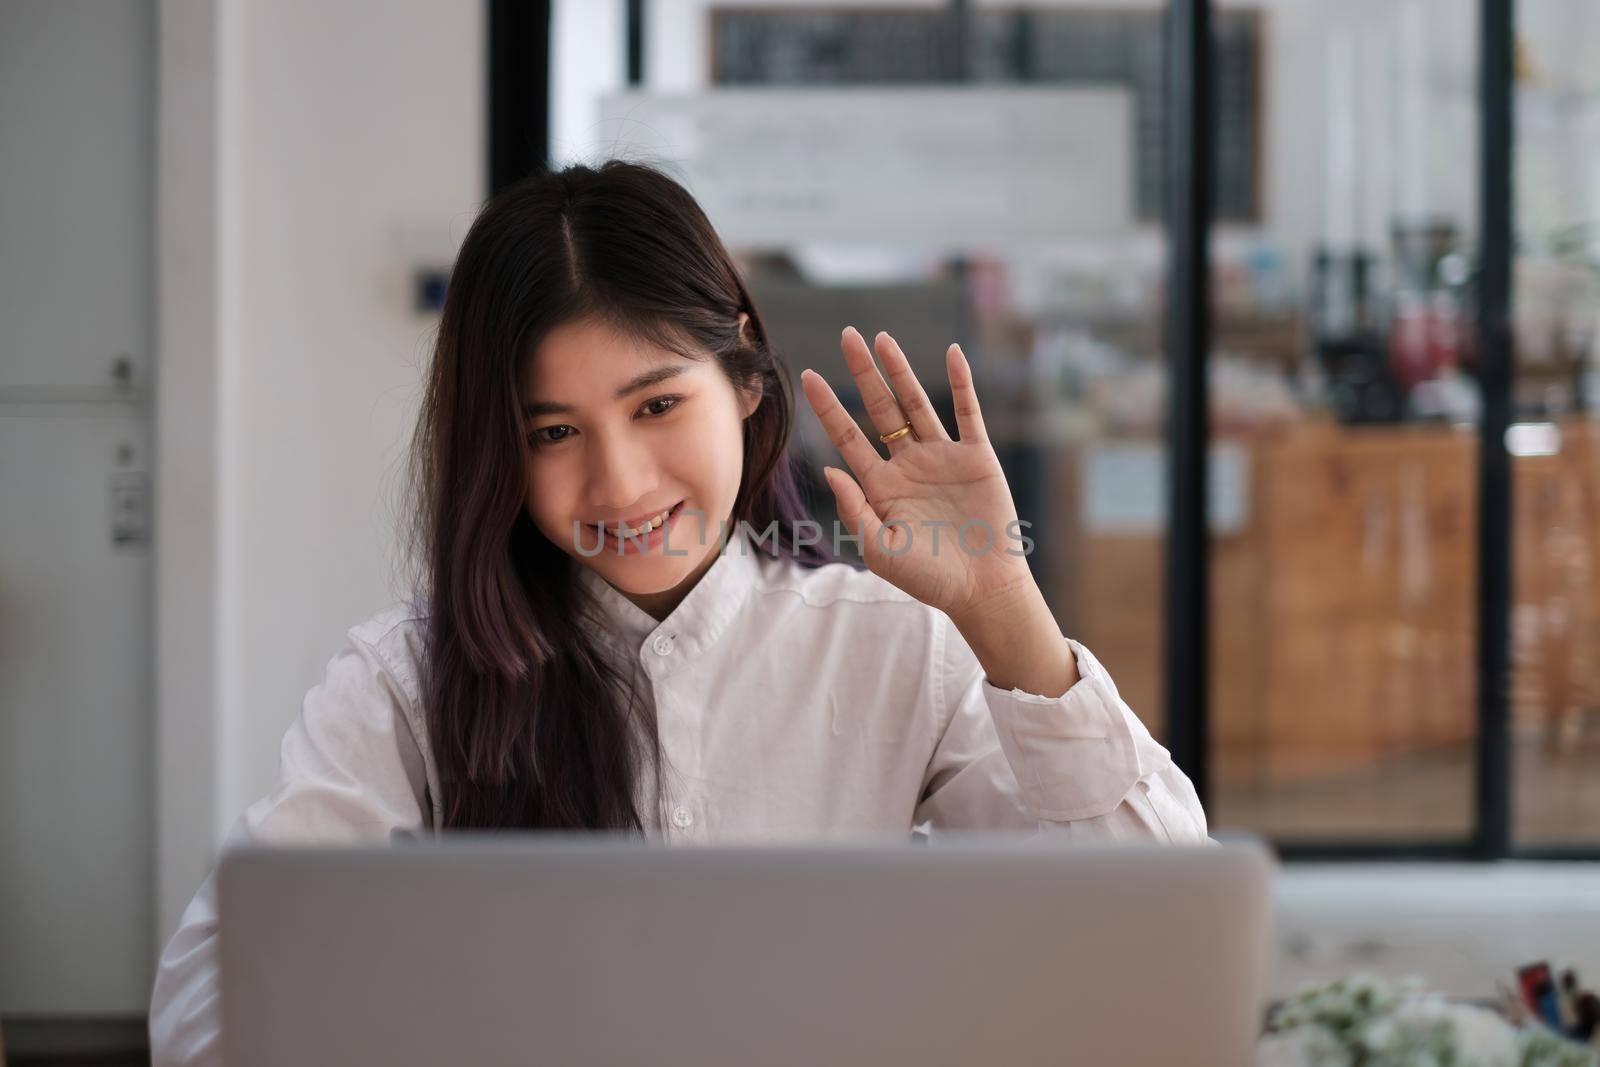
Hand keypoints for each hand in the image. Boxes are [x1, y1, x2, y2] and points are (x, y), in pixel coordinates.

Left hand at [799, 327, 1033, 623]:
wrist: (981, 589)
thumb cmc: (928, 578)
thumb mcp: (880, 549)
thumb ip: (854, 509)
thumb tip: (830, 469)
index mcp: (881, 486)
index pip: (848, 436)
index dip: (828, 407)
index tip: (809, 376)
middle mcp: (908, 465)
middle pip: (880, 409)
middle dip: (863, 373)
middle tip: (846, 336)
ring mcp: (942, 458)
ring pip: (917, 404)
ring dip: (901, 371)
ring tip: (883, 338)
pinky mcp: (976, 458)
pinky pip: (967, 413)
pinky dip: (961, 383)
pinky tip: (952, 354)